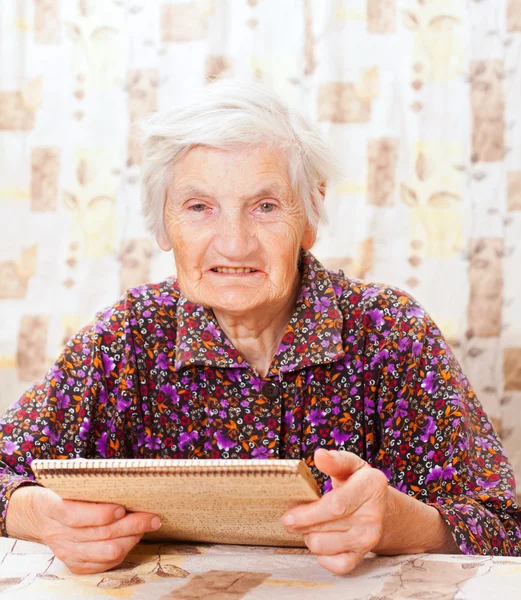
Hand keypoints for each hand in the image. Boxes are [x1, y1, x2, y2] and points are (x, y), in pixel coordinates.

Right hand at [7, 486, 160, 573]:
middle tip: (153, 518)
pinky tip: (133, 538)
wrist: (40, 515)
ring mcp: (66, 552)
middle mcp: (58, 534)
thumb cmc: (65, 491)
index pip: (75, 516)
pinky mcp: (75, 565)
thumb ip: (91, 479)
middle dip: (131, 526)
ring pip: (105, 553)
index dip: (100, 514)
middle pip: (99, 535)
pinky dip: (123, 552)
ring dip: (131, 539)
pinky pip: (104, 565)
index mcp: (54, 508)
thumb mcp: (70, 480)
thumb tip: (124, 474)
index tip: (122, 507)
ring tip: (146, 526)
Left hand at [281, 449, 388, 574]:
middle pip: (326, 527)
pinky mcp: (363, 555)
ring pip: (325, 547)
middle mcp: (373, 516)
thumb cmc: (359, 483)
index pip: (336, 505)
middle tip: (290, 520)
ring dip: (309, 538)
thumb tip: (320, 455)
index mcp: (371, 487)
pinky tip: (321, 542)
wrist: (382, 508)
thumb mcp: (351, 465)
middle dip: (302, 525)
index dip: (309, 513)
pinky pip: (336, 566)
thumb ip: (336, 460)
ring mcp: (369, 539)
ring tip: (308, 527)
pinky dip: (323, 557)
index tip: (289, 515)